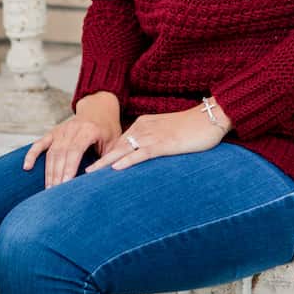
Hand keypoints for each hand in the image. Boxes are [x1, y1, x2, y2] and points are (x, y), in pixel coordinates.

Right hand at [23, 93, 121, 187]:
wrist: (98, 108)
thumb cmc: (108, 128)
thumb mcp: (114, 141)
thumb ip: (108, 158)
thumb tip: (103, 179)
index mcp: (88, 130)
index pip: (76, 150)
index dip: (70, 167)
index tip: (65, 183)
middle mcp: (72, 129)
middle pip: (61, 154)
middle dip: (57, 174)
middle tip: (55, 194)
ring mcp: (61, 130)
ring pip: (51, 153)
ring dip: (49, 172)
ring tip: (48, 190)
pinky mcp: (53, 132)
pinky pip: (40, 144)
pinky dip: (32, 155)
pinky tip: (27, 167)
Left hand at [85, 102, 229, 173]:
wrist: (211, 117)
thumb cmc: (193, 128)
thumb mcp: (169, 135)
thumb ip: (155, 144)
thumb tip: (145, 158)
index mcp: (143, 125)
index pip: (118, 143)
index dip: (103, 157)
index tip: (89, 170)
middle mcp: (143, 128)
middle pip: (115, 147)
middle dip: (98, 161)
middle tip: (82, 174)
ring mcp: (153, 135)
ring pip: (123, 150)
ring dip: (105, 164)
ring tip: (89, 176)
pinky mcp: (164, 143)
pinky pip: (141, 153)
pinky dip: (127, 161)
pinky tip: (116, 169)